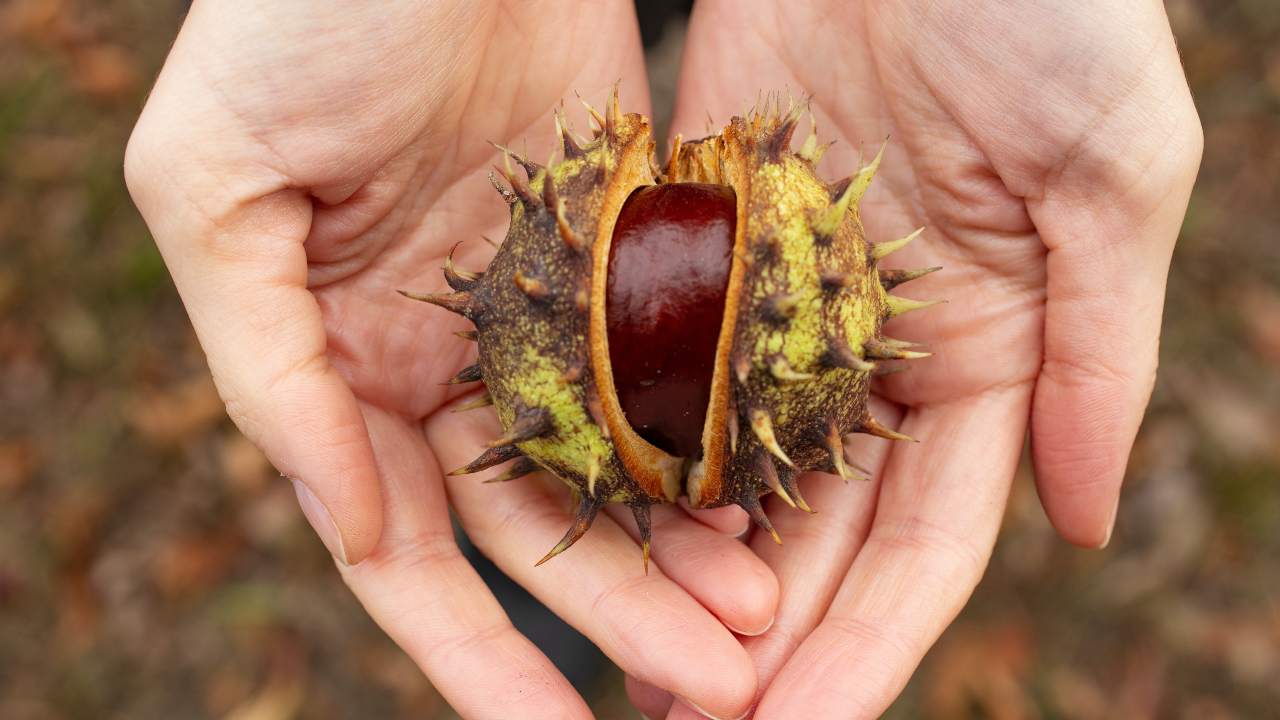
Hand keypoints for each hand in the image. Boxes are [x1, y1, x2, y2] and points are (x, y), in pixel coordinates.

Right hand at [126, 2, 775, 717]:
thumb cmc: (295, 18)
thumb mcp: (217, 185)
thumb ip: (268, 363)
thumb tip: (346, 526)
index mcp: (344, 363)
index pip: (406, 548)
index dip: (472, 652)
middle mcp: (449, 355)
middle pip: (537, 525)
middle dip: (617, 616)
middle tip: (714, 688)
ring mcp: (545, 306)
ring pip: (621, 460)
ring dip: (682, 548)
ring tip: (760, 622)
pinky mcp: (626, 244)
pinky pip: (676, 361)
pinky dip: (718, 432)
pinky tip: (775, 492)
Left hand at [627, 1, 1201, 716]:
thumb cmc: (1046, 6)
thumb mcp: (1113, 174)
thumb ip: (1100, 354)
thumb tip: (1089, 525)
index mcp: (987, 354)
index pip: (925, 538)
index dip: (872, 643)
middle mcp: (874, 348)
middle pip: (814, 528)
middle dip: (762, 637)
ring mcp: (777, 301)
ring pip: (726, 467)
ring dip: (682, 573)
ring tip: (632, 670)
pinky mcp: (695, 240)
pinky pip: (655, 360)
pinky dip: (629, 446)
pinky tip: (587, 525)